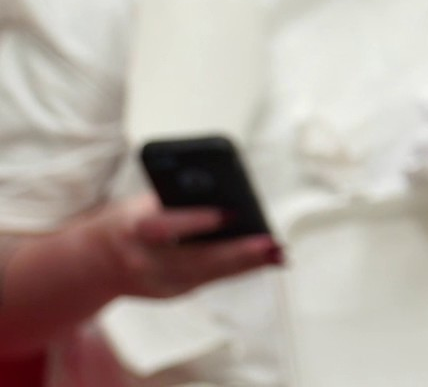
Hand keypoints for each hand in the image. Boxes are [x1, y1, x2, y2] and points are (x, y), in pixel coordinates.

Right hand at [78, 194, 283, 299]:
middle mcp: (144, 262)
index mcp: (131, 230)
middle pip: (196, 259)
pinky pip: (210, 279)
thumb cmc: (125, 221)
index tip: (231, 213)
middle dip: (238, 252)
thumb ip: (175, 200)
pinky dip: (238, 269)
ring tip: (279, 254)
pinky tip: (265, 261)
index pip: (165, 227)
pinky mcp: (171, 293)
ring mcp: (158, 283)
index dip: (198, 221)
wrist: (91, 265)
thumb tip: (226, 192)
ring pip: (209, 274)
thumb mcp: (139, 204)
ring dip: (248, 264)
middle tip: (272, 243)